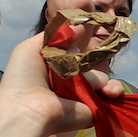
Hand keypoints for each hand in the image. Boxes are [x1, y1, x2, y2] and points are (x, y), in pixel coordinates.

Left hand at [0, 34, 124, 136]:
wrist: (28, 110)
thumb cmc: (23, 79)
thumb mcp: (30, 49)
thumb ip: (55, 36)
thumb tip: (81, 26)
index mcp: (55, 68)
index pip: (76, 53)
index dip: (82, 45)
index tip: (88, 35)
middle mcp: (70, 82)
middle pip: (91, 64)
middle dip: (92, 59)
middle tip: (80, 64)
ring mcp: (83, 96)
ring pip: (102, 78)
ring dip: (99, 79)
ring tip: (92, 85)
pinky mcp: (94, 109)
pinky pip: (111, 94)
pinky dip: (114, 90)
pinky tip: (109, 92)